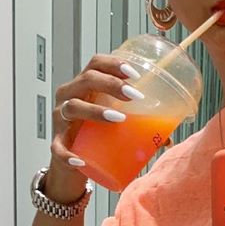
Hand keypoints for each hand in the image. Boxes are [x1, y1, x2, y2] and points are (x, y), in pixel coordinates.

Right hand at [49, 51, 145, 166]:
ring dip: (96, 111)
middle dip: (111, 84)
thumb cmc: (94, 135)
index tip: (134, 74)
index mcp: (84, 88)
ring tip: (118, 119)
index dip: (113, 64)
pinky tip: (80, 161)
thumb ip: (137, 126)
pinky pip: (58, 148)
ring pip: (73, 107)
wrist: (71, 161)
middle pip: (86, 80)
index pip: (95, 64)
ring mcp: (60, 120)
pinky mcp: (56, 143)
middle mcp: (69, 97)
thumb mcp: (112, 124)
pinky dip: (68, 154)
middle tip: (134, 96)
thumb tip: (167, 137)